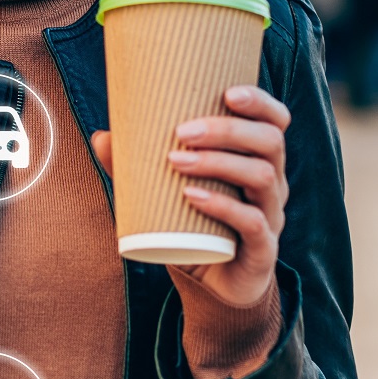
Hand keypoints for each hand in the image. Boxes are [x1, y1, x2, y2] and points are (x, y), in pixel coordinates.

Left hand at [91, 84, 290, 306]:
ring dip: (218, 163)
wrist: (212, 286)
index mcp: (257, 160)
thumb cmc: (193, 227)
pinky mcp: (263, 250)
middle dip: (227, 130)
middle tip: (182, 131)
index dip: (260, 102)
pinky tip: (193, 196)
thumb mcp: (166, 194)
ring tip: (176, 161)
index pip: (275, 121)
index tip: (228, 92)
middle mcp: (272, 184)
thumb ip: (136, 167)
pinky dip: (223, 206)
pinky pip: (254, 222)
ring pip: (263, 177)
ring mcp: (271, 217)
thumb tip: (102, 137)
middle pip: (269, 142)